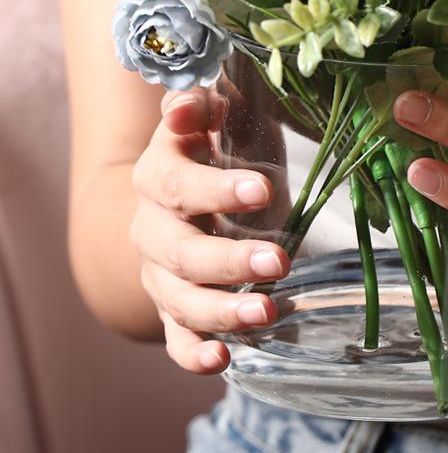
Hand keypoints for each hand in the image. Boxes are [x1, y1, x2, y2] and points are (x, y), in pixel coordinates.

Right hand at [129, 88, 290, 373]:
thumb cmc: (216, 144)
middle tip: (280, 262)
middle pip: (180, 252)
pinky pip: (175, 335)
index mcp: (158, 175)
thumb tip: (186, 106)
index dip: (217, 190)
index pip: (178, 185)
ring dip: (222, 311)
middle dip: (229, 261)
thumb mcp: (214, 115)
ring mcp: (159, 272)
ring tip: (267, 311)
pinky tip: (222, 359)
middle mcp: (151, 227)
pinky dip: (193, 352)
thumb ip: (198, 105)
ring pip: (179, 299)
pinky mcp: (173, 305)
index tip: (264, 190)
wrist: (186, 189)